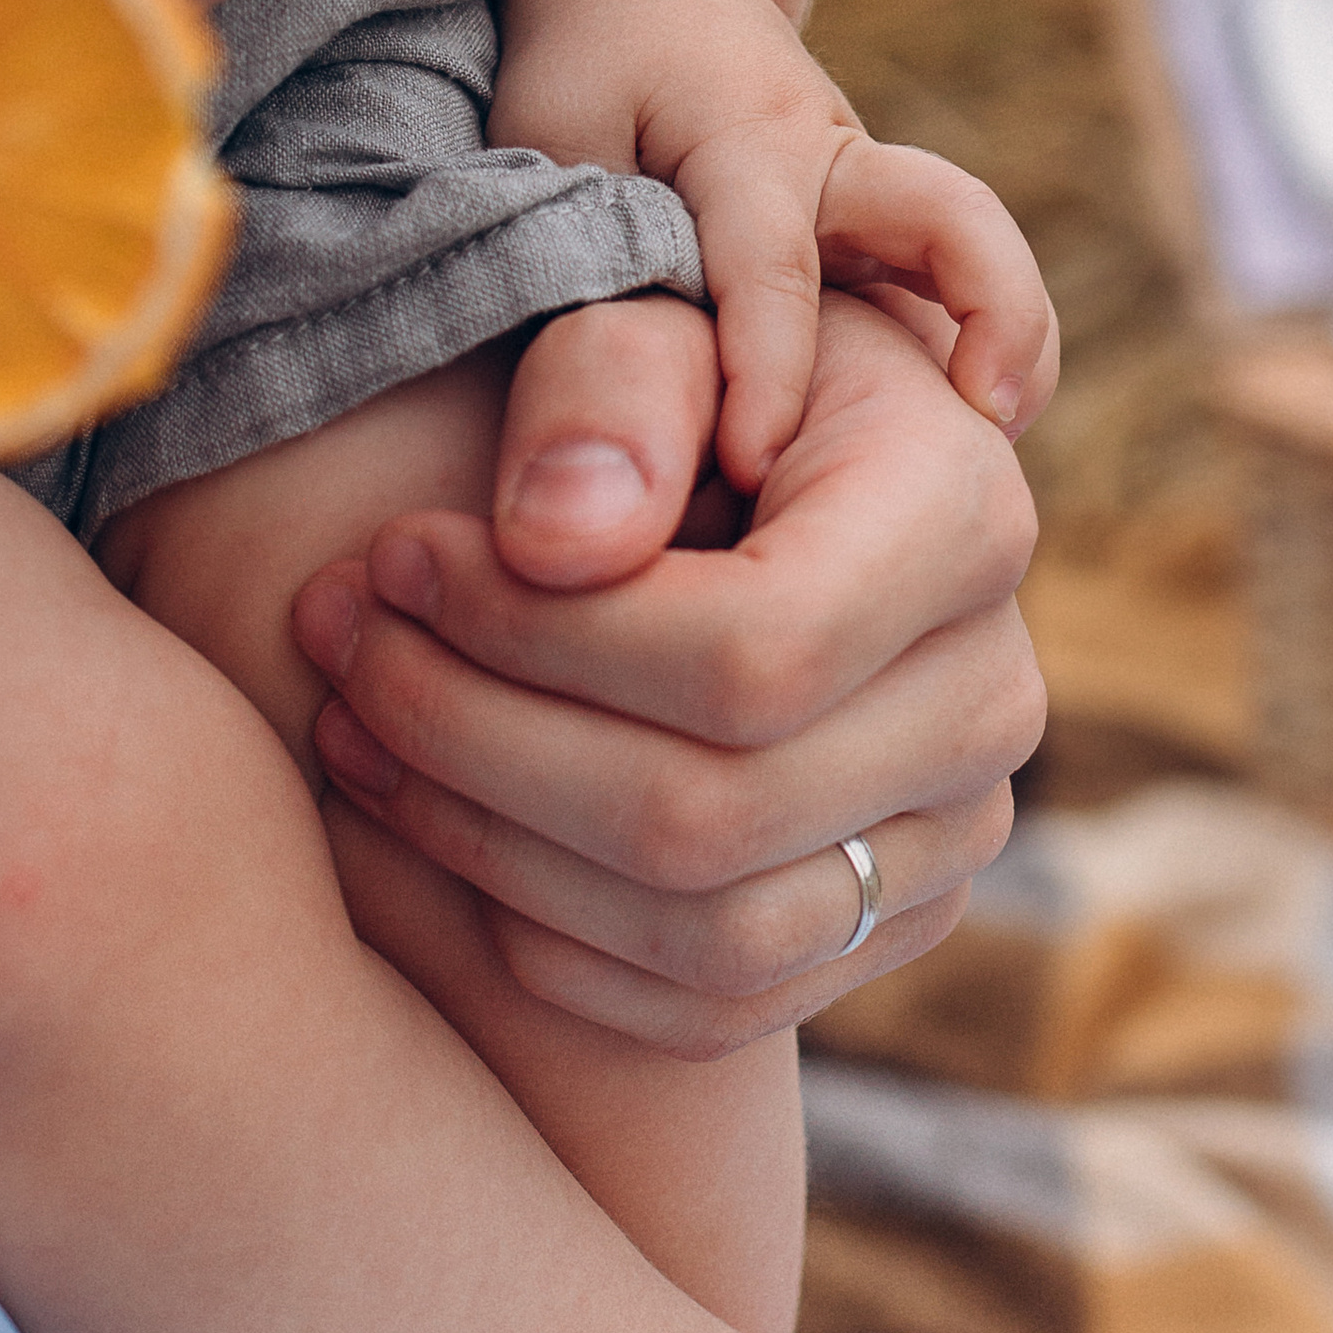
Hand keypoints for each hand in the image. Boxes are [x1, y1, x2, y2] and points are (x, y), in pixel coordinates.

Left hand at [290, 291, 1044, 1056]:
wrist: (770, 480)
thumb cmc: (687, 386)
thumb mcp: (653, 322)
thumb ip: (605, 396)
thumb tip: (554, 543)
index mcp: (968, 524)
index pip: (746, 655)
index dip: (534, 634)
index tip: (391, 556)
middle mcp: (992, 705)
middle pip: (707, 815)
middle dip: (477, 738)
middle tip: (340, 646)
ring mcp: (950, 842)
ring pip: (703, 936)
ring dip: (486, 847)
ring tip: (354, 731)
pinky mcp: (882, 930)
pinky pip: (701, 1009)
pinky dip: (542, 939)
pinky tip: (434, 819)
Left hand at [494, 0, 1056, 491]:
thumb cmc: (590, 74)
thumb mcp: (551, 144)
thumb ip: (576, 256)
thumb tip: (578, 402)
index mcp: (744, 140)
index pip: (772, 265)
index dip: (767, 370)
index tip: (755, 465)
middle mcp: (836, 161)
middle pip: (951, 217)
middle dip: (992, 311)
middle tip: (986, 421)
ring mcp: (875, 196)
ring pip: (975, 249)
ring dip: (1010, 337)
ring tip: (994, 439)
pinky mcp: (886, 231)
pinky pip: (955, 286)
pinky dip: (969, 352)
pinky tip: (956, 442)